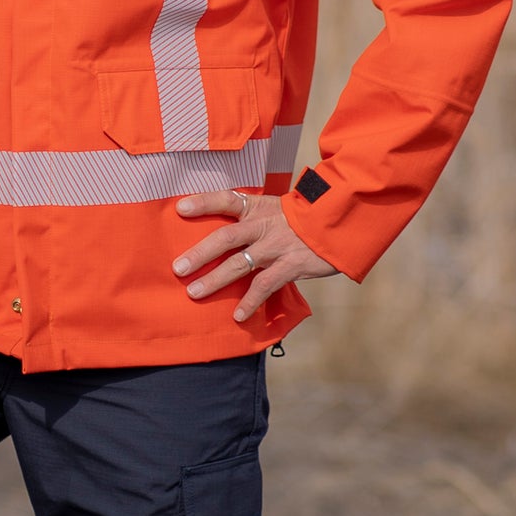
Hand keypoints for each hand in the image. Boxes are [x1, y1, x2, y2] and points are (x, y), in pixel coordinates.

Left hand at [173, 190, 337, 322]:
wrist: (337, 222)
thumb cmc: (300, 218)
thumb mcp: (274, 208)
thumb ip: (250, 218)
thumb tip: (222, 234)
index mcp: (257, 207)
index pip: (226, 199)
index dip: (203, 202)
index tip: (180, 208)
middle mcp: (262, 225)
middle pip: (225, 237)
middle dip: (200, 253)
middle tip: (178, 267)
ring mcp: (275, 246)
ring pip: (239, 264)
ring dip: (215, 280)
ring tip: (194, 293)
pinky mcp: (290, 265)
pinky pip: (264, 286)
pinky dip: (250, 302)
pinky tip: (238, 315)